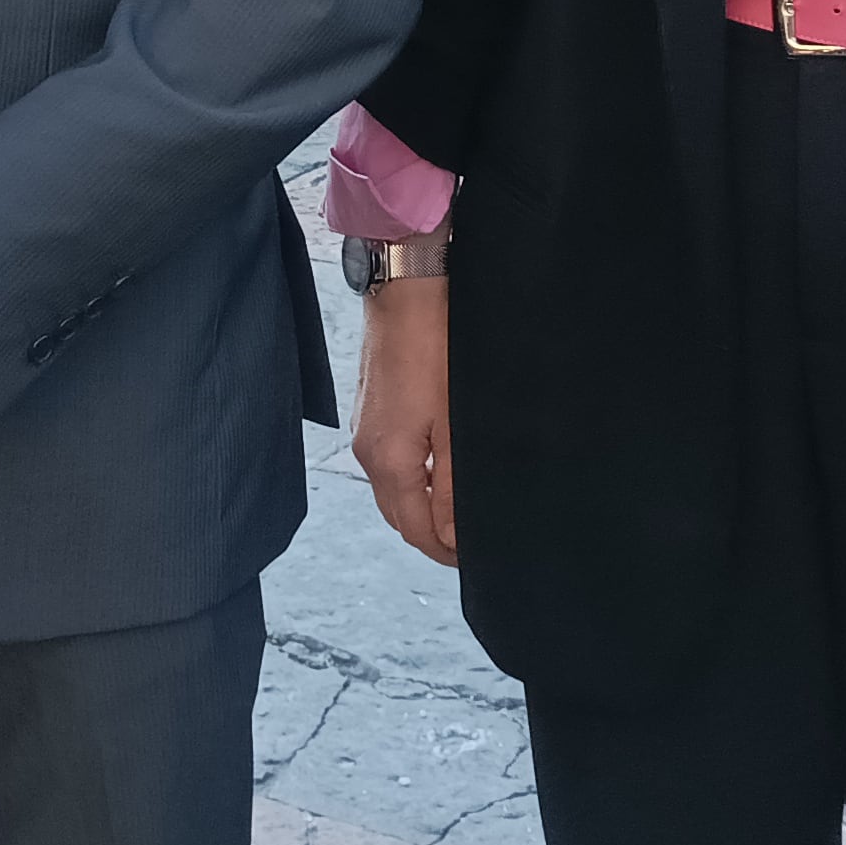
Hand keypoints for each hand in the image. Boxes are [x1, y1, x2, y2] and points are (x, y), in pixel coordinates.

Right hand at [354, 275, 456, 564]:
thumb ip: (454, 486)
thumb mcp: (455, 424)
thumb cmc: (434, 347)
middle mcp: (367, 452)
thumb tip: (455, 536)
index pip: (414, 530)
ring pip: (394, 490)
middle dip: (433, 535)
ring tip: (463, 506)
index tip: (479, 556)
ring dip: (423, 506)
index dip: (446, 551)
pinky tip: (442, 468)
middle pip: (399, 516)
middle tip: (475, 537)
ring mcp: (366, 429)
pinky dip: (414, 479)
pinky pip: (391, 463)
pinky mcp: (372, 410)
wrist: (407, 288)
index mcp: (387, 461)